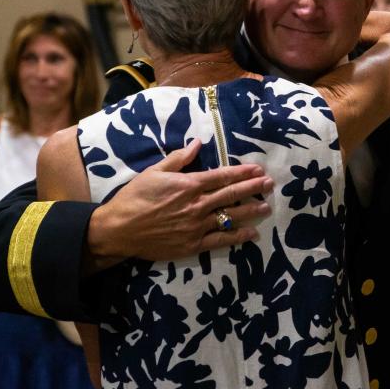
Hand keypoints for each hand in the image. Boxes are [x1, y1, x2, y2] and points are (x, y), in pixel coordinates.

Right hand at [86, 139, 272, 263]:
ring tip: (266, 207)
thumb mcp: (154, 172)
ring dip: (251, 211)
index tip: (258, 170)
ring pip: (231, 216)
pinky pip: (221, 240)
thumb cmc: (135, 197)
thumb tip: (197, 143)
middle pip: (231, 194)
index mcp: (189, 185)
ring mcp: (197, 226)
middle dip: (253, 188)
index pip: (222, 176)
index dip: (242, 172)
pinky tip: (251, 234)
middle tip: (270, 184)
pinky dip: (237, 237)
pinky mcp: (193, 244)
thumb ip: (178, 159)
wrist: (119, 229)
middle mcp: (197, 204)